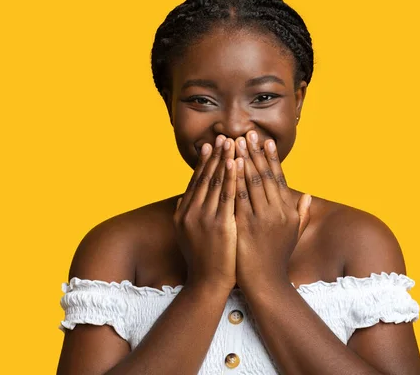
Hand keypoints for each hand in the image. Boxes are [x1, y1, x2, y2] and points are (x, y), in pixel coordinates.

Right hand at [174, 135, 237, 291]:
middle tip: (224, 136)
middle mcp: (190, 212)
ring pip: (216, 182)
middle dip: (216, 155)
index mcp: (183, 213)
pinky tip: (237, 163)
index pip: (195, 181)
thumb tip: (182, 199)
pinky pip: (228, 196)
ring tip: (233, 142)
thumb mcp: (187, 235)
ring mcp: (204, 218)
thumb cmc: (203, 260)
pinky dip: (232, 177)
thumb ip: (186, 215)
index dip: (204, 162)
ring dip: (225, 159)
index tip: (210, 145)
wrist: (208, 284)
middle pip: (205, 177)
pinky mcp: (219, 225)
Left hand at [233, 131, 311, 290]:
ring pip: (251, 182)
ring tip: (235, 142)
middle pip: (264, 175)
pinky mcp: (245, 225)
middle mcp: (277, 212)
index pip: (279, 178)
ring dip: (243, 160)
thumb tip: (307, 195)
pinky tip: (228, 166)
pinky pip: (238, 197)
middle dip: (254, 152)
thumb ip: (301, 213)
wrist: (265, 284)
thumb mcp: (294, 235)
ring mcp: (261, 218)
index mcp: (288, 211)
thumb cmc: (277, 259)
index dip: (271, 158)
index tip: (265, 140)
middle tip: (246, 133)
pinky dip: (233, 180)